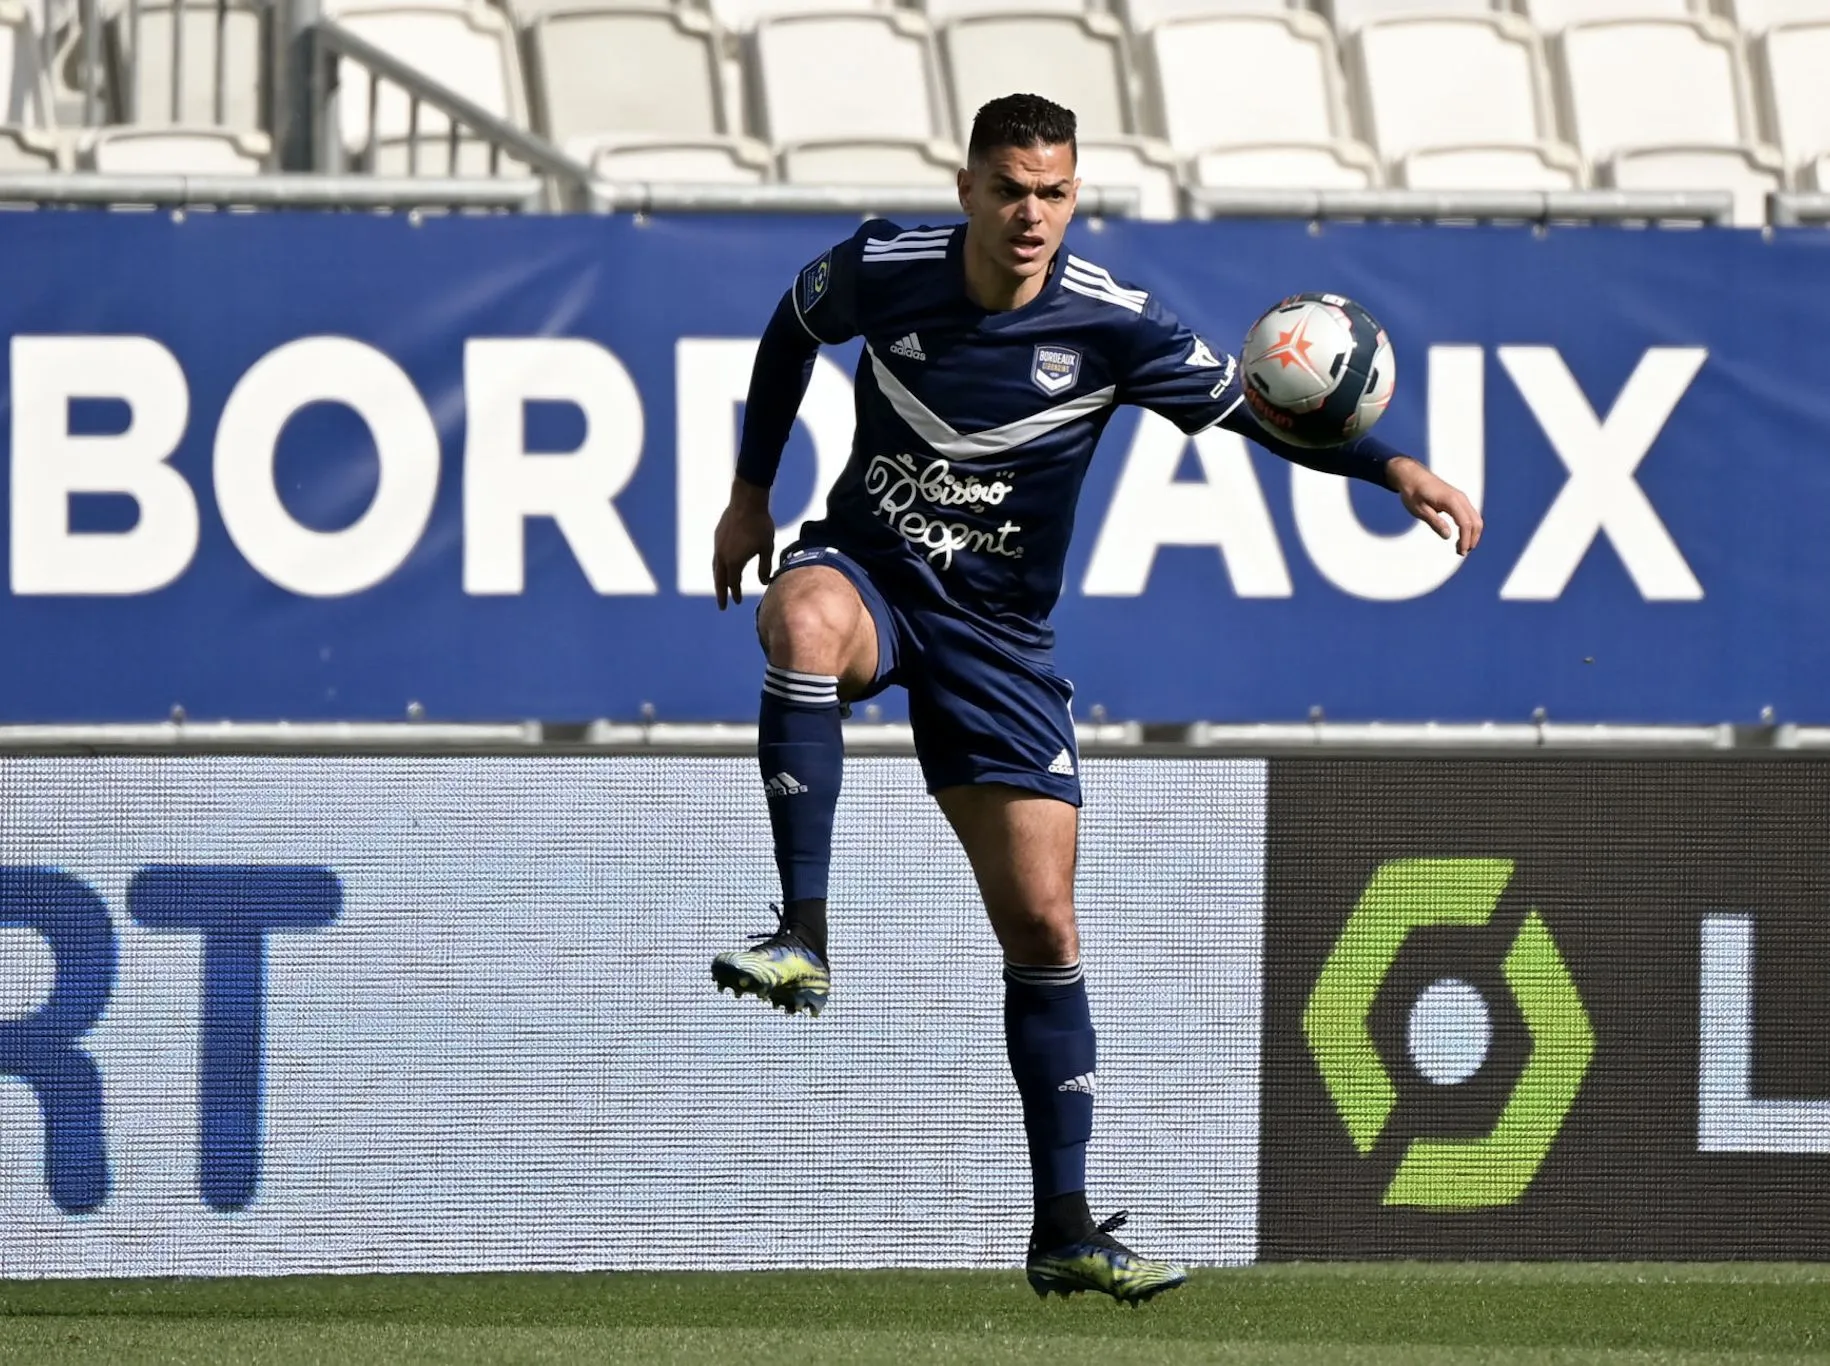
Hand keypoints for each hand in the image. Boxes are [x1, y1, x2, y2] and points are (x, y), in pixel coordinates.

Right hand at [712, 478, 776, 608]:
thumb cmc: (760, 526)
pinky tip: (722, 565)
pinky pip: (716, 556)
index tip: (737, 602)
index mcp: (734, 562)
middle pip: (719, 579)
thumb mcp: (766, 548)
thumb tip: (763, 582)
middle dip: (721, 593)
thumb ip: (764, 567)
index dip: (735, 593)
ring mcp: (718, 545)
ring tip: (720, 587)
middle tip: (722, 606)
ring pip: (716, 567)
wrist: (747, 502)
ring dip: (718, 579)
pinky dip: (718, 566)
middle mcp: (722, 556)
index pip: (733, 583)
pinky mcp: (717, 536)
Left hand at [1385, 455, 1482, 556]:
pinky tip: (1461, 537)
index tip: (1461, 552)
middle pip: (1475, 521)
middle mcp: (1460, 498)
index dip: (1465, 540)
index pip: (1465, 523)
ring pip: (1475, 518)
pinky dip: (1469, 527)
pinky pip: (1470, 515)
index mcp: (1451, 500)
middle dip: (1472, 539)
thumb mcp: (1420, 510)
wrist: (1412, 476)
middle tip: (1461, 553)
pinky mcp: (1458, 500)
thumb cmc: (1413, 493)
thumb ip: (1435, 522)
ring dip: (1472, 534)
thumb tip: (1448, 536)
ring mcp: (1461, 498)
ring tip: (1461, 548)